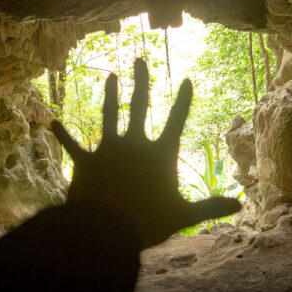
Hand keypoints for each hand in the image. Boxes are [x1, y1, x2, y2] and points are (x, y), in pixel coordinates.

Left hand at [51, 58, 240, 248]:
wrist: (105, 232)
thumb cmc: (147, 223)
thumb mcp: (184, 216)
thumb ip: (211, 207)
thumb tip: (241, 205)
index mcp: (158, 155)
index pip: (176, 121)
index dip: (183, 100)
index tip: (186, 79)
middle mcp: (133, 145)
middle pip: (139, 106)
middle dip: (141, 81)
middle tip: (140, 59)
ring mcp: (107, 150)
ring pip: (108, 115)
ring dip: (109, 95)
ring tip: (110, 76)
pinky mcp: (85, 162)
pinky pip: (72, 145)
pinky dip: (62, 135)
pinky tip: (50, 122)